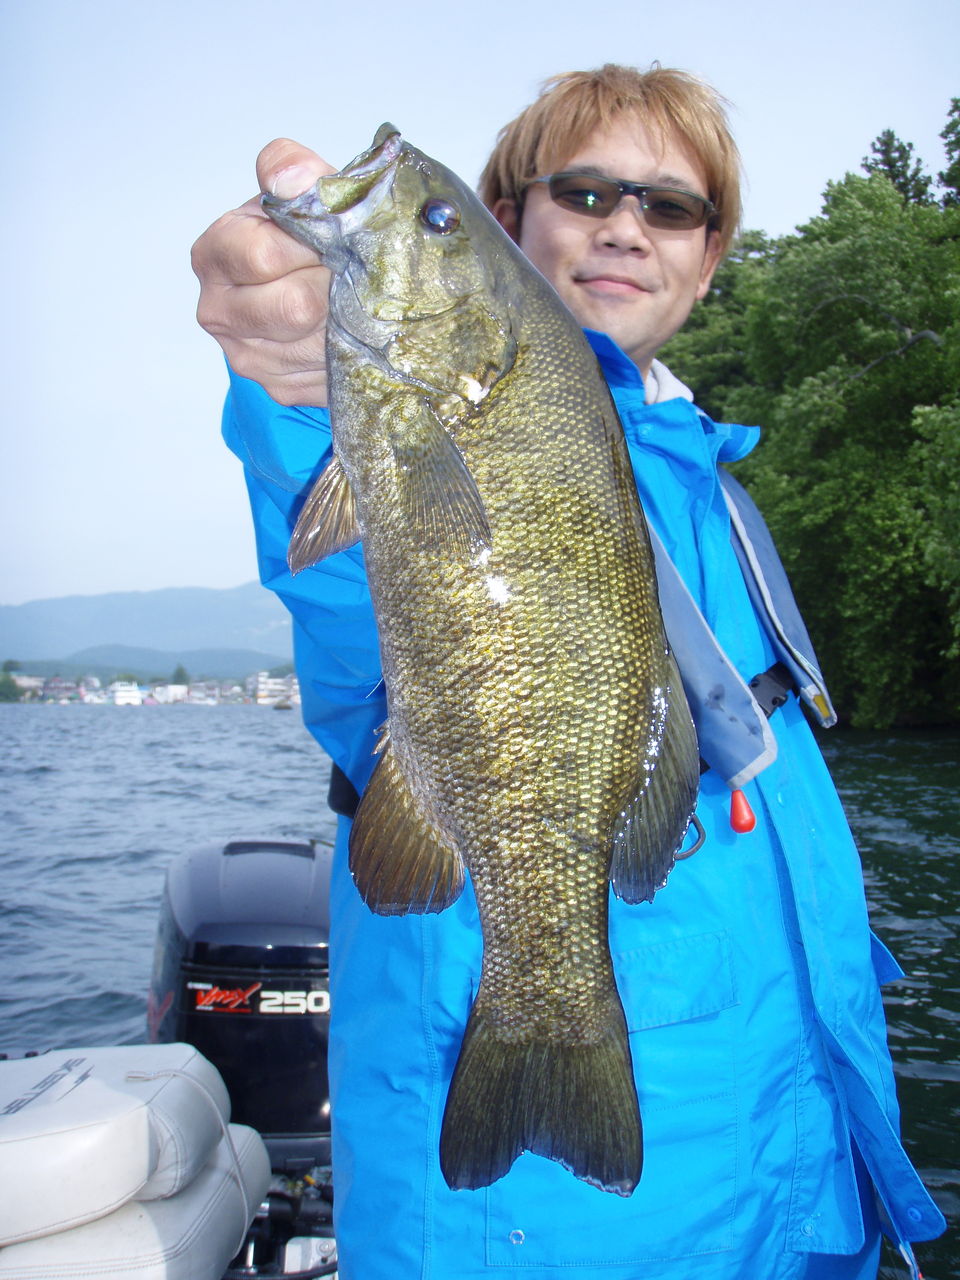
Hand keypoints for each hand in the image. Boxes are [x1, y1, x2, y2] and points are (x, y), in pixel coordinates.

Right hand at [192, 139, 334, 406]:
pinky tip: (355, 330)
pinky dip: (352, 350)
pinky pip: (329, 372)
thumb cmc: (305, 236)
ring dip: (352, 320)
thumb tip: (289, 174)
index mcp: (214, 256)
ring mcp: (248, 357)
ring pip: (319, 343)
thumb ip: (294, 173)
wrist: (314, 285)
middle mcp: (219, 312)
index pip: (262, 255)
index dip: (310, 246)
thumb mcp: (300, 194)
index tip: (336, 239)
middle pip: (294, 306)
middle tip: (358, 272)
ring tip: (361, 298)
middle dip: (337, 285)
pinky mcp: (280, 387)